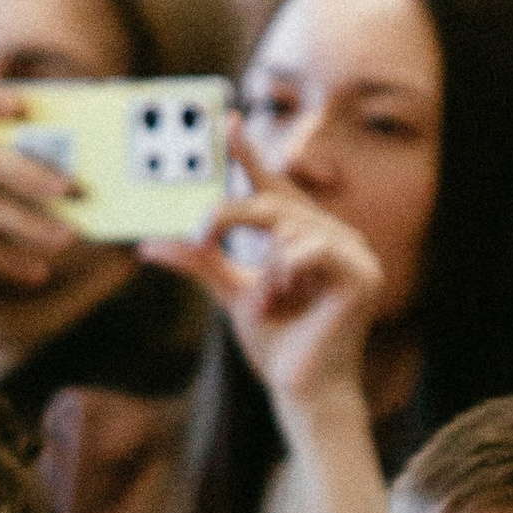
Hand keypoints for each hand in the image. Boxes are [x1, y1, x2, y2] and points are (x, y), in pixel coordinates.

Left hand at [144, 175, 386, 434]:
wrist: (300, 392)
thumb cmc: (275, 345)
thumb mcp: (229, 293)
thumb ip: (200, 262)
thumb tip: (150, 245)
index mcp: (303, 235)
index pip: (274, 186)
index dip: (250, 154)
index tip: (227, 120)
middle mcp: (332, 236)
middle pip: (273, 201)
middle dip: (233, 215)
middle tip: (202, 234)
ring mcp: (353, 253)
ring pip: (289, 224)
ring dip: (265, 265)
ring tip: (268, 301)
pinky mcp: (362, 275)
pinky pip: (312, 249)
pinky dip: (287, 271)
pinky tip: (285, 295)